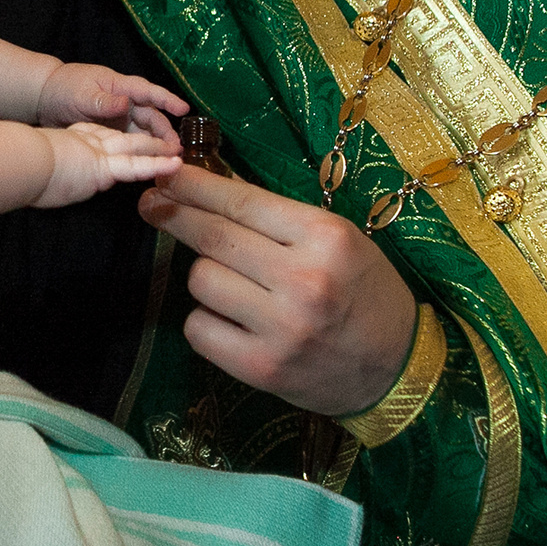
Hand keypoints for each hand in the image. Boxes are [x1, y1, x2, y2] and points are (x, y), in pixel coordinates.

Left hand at [36, 64, 186, 144]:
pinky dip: (141, 150)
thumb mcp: (81, 94)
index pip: (147, 92)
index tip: (183, 109)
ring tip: (169, 158)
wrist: (43, 98)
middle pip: (149, 116)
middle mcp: (124, 101)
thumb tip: (126, 103)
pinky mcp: (111, 130)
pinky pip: (130, 140)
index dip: (166, 100)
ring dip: (156, 142)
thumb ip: (103, 101)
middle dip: (165, 131)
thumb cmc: (63, 88)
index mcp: (119, 86)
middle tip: (177, 148)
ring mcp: (118, 116)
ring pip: (143, 130)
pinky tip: (148, 161)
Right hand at [36, 122, 181, 208]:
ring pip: (135, 148)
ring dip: (158, 150)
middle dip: (145, 142)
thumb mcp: (37, 169)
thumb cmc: (22, 166)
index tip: (128, 142)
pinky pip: (136, 166)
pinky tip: (174, 164)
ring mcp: (99, 152)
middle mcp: (88, 141)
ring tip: (178, 152)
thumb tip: (38, 186)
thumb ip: (48, 175)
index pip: (100, 138)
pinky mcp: (105, 166)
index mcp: (72, 139)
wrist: (22, 161)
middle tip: (166, 143)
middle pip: (123, 140)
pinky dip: (157, 166)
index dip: (117, 141)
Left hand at [136, 165, 417, 416]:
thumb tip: (211, 188)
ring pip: (202, 280)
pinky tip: (230, 319)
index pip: (241, 202)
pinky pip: (199, 329)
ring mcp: (281, 328)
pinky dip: (205, 319)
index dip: (194, 186)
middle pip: (213, 237)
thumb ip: (276, 218)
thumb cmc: (363, 292)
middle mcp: (303, 280)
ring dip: (205, 275)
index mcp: (325, 238)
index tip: (165, 176)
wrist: (395, 366)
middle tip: (151, 204)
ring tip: (232, 282)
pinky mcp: (262, 369)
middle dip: (173, 214)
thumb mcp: (335, 240)